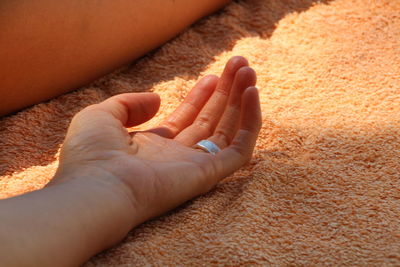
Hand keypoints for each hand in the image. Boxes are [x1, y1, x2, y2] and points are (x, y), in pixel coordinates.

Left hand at [52, 56, 260, 223]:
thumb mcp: (101, 116)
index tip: (212, 75)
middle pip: (211, 120)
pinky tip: (252, 94)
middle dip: (226, 92)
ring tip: (249, 72)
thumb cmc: (92, 156)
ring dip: (241, 101)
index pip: (187, 118)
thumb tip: (158, 100)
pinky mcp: (208, 174)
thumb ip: (129, 103)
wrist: (97, 189)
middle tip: (239, 66)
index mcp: (154, 145)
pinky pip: (240, 148)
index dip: (201, 96)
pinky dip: (250, 122)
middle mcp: (177, 156)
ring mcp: (194, 166)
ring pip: (228, 131)